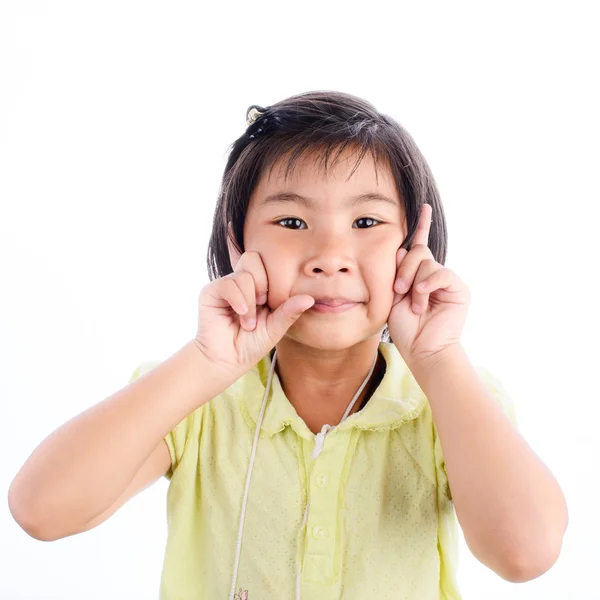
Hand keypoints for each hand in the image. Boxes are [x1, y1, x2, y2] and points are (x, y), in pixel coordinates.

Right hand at [194, 250, 314, 377]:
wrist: (227, 361)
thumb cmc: (251, 345)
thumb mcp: (275, 328)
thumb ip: (289, 311)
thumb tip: (310, 298)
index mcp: (259, 285)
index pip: (269, 262)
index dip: (275, 279)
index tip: (274, 304)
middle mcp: (242, 281)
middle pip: (254, 257)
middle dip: (263, 282)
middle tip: (263, 304)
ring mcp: (226, 285)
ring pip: (244, 273)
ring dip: (251, 300)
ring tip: (249, 321)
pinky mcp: (211, 292)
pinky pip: (228, 283)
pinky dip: (238, 299)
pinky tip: (241, 313)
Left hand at [388, 203, 470, 369]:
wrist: (422, 351)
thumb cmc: (405, 328)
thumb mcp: (392, 297)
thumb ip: (396, 273)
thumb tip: (401, 250)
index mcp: (416, 275)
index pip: (418, 246)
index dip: (421, 226)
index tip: (424, 207)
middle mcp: (432, 275)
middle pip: (417, 252)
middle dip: (403, 269)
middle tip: (398, 291)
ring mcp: (446, 281)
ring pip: (427, 263)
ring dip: (414, 283)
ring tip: (413, 304)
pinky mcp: (458, 289)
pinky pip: (441, 273)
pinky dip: (429, 283)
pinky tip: (422, 295)